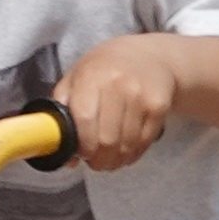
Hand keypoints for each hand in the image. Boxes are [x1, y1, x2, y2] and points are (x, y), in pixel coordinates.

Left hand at [59, 34, 184, 173]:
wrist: (148, 56)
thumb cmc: (103, 70)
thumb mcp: (75, 78)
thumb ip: (61, 110)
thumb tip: (59, 151)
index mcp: (91, 77)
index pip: (84, 120)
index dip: (82, 145)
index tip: (81, 155)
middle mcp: (118, 85)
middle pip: (107, 138)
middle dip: (98, 159)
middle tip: (95, 163)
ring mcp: (141, 96)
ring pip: (126, 144)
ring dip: (116, 161)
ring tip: (109, 161)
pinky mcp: (159, 107)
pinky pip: (144, 141)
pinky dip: (133, 154)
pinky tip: (125, 153)